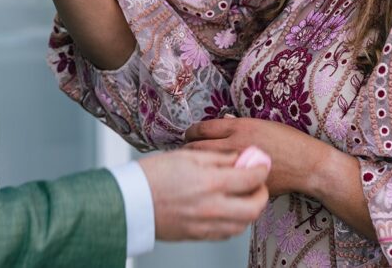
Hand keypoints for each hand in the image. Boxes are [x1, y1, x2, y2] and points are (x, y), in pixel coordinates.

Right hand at [138, 149, 268, 240]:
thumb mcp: (186, 156)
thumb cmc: (152, 175)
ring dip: (250, 209)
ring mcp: (207, 225)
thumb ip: (217, 157)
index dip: (262, 168)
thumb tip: (239, 157)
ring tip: (243, 195)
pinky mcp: (199, 235)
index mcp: (211, 183)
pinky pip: (227, 232)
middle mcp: (213, 207)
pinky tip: (228, 209)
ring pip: (244, 223)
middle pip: (255, 207)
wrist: (129, 201)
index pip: (251, 178)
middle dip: (262, 193)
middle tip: (258, 182)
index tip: (262, 163)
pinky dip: (235, 221)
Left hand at [184, 117, 331, 197]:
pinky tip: (209, 181)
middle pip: (197, 147)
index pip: (203, 128)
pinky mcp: (243, 181)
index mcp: (241, 126)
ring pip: (205, 165)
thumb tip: (220, 123)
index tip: (187, 135)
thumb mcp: (262, 124)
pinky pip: (220, 180)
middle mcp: (236, 143)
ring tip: (191, 168)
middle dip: (187, 150)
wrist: (307, 165)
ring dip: (195, 166)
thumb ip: (238, 125)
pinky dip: (211, 180)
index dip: (190, 132)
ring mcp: (238, 164)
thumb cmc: (288, 141)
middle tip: (183, 153)